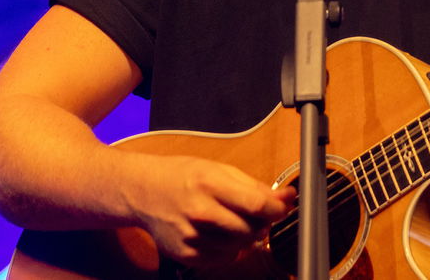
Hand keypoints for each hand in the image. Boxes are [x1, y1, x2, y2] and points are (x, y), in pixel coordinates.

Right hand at [123, 154, 294, 266]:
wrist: (143, 192)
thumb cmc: (182, 176)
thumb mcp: (219, 170)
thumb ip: (254, 186)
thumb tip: (286, 198)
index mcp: (210, 184)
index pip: (256, 205)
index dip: (277, 209)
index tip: (284, 207)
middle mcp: (200, 212)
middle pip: (251, 229)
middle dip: (262, 223)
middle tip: (258, 213)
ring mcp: (191, 236)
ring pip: (240, 246)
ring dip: (246, 236)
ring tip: (234, 220)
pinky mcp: (186, 255)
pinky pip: (223, 258)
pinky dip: (230, 248)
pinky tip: (220, 233)